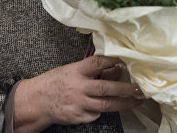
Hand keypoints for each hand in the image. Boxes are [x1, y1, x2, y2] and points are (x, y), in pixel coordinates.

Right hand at [14, 56, 143, 131]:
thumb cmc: (55, 83)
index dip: (112, 60)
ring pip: (106, 105)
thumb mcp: (71, 70)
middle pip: (106, 88)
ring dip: (124, 103)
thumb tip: (115, 70)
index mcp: (75, 71)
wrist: (37, 101)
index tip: (125, 60)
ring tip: (137, 101)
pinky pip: (96, 114)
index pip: (97, 63)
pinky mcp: (78, 117)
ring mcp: (78, 104)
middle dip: (125, 89)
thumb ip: (92, 71)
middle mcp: (78, 87)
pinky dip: (102, 110)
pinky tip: (105, 106)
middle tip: (140, 88)